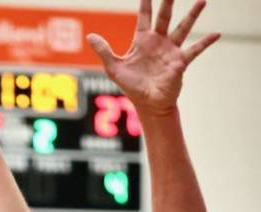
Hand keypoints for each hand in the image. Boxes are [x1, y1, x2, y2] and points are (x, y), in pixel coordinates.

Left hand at [88, 0, 218, 115]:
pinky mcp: (180, 63)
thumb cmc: (132, 86)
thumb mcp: (114, 68)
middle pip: (165, 15)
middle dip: (169, 1)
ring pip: (184, 28)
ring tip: (203, 0)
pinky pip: (195, 50)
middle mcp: (159, 41)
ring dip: (193, 15)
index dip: (146, 0)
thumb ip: (104, 50)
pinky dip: (206, 42)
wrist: (148, 105)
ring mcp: (171, 51)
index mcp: (142, 39)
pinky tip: (217, 34)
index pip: (145, 15)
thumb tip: (90, 36)